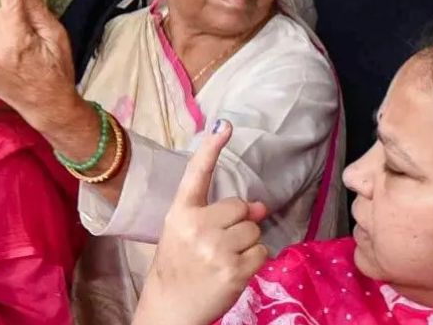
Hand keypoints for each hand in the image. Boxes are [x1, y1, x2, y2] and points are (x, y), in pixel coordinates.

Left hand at [0, 0, 77, 132]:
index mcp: (17, 41)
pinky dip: (0, 45)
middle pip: (2, 14)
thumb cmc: (58, 71)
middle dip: (17, 17)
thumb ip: (37, 9)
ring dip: (8, 32)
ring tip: (24, 53)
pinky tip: (13, 61)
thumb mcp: (57, 37)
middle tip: (34, 37)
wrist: (48, 108)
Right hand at [134, 121, 268, 324]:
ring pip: (254, 230)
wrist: (170, 307)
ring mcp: (216, 250)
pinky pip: (262, 252)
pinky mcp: (234, 271)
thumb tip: (262, 205)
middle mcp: (197, 227)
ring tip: (226, 259)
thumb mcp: (187, 233)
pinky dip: (256, 261)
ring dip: (248, 243)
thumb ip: (219, 215)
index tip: (224, 125)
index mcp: (180, 214)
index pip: (197, 175)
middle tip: (221, 244)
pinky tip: (236, 270)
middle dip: (240, 223)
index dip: (211, 148)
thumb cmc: (179, 266)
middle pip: (241, 207)